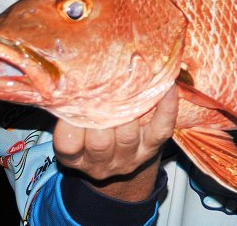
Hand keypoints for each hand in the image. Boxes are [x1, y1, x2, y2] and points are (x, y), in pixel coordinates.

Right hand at [52, 84, 177, 201]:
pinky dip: (166, 107)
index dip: (69, 124)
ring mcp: (128, 157)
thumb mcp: (75, 127)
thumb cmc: (93, 131)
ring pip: (128, 136)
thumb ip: (72, 107)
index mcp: (76, 156)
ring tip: (131, 84)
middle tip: (105, 89)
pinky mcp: (152, 148)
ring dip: (129, 110)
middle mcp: (101, 162)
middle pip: (100, 142)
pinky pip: (161, 129)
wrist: (124, 161)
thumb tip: (71, 73)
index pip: (68, 144)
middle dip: (102, 115)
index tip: (74, 100)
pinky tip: (168, 87)